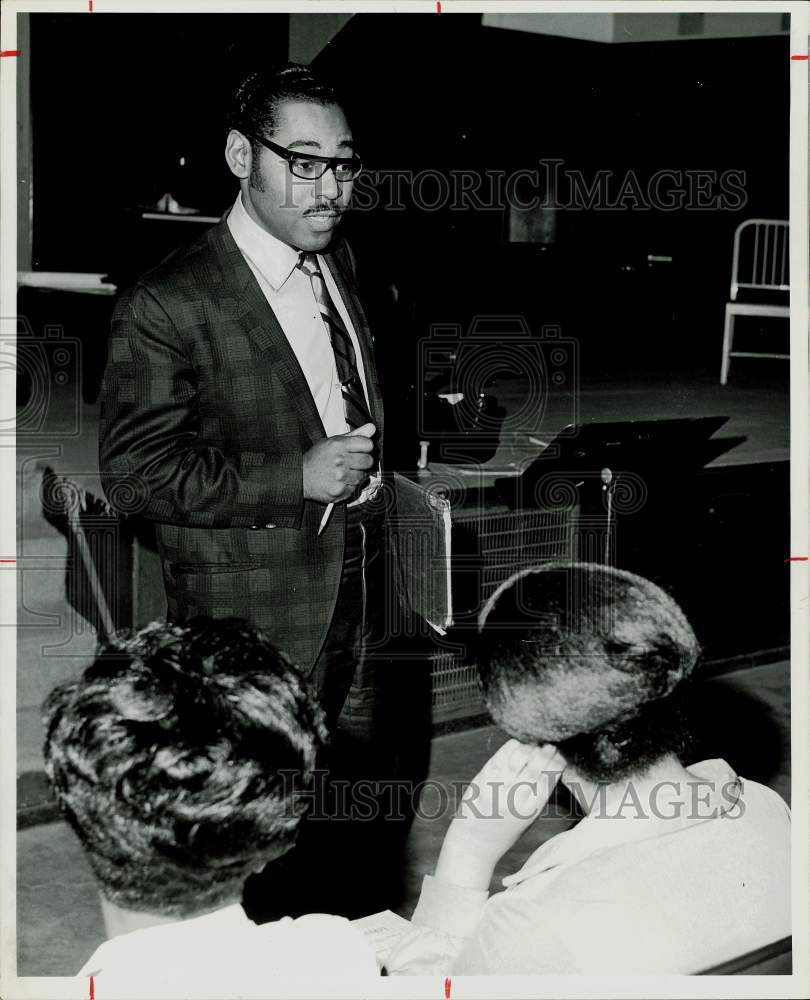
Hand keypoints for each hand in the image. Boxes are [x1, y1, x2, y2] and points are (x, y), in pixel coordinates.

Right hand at [303, 423, 375, 503]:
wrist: (300, 477)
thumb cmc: (316, 459)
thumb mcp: (332, 442)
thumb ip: (354, 435)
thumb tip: (371, 428)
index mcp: (338, 445)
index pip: (368, 444)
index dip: (365, 447)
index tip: (360, 450)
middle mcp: (340, 460)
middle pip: (368, 460)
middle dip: (363, 462)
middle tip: (352, 463)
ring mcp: (340, 477)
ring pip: (363, 475)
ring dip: (356, 475)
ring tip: (344, 473)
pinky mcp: (340, 491)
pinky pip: (356, 488)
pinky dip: (350, 486)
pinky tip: (340, 481)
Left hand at [434, 739, 564, 889]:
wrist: (474, 844)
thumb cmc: (504, 830)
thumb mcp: (528, 819)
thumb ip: (538, 796)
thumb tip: (552, 765)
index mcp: (531, 810)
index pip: (549, 778)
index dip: (556, 762)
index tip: (560, 754)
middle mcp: (515, 798)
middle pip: (536, 765)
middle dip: (546, 752)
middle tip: (549, 745)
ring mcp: (497, 787)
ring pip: (519, 757)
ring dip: (529, 748)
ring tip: (533, 746)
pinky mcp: (482, 780)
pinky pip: (501, 756)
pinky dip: (511, 747)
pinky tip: (516, 746)